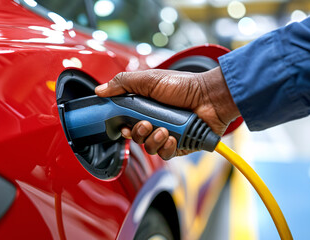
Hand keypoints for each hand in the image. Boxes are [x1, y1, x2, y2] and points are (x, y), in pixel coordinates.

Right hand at [95, 67, 239, 159]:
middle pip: (136, 138)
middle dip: (138, 133)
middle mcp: (155, 122)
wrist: (209, 96)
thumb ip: (123, 83)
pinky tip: (172, 138)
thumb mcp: (148, 80)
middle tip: (145, 124)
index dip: (123, 128)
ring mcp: (168, 135)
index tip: (122, 126)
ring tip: (163, 130)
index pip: (127, 123)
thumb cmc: (183, 86)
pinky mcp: (179, 146)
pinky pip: (166, 154)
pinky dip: (167, 147)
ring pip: (149, 148)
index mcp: (146, 108)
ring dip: (153, 140)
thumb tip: (100, 90)